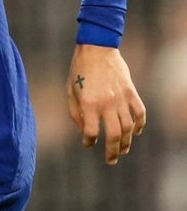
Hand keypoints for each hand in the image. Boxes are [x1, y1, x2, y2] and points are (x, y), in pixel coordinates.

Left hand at [66, 43, 146, 164]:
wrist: (96, 49)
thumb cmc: (79, 70)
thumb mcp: (70, 90)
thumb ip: (75, 112)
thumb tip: (83, 131)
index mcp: (88, 103)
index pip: (90, 131)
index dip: (89, 141)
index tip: (88, 144)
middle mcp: (106, 103)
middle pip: (114, 135)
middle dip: (113, 151)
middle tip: (111, 161)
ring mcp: (121, 98)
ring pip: (128, 127)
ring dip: (126, 142)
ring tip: (122, 150)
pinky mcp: (131, 92)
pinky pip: (140, 113)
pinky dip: (140, 125)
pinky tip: (135, 133)